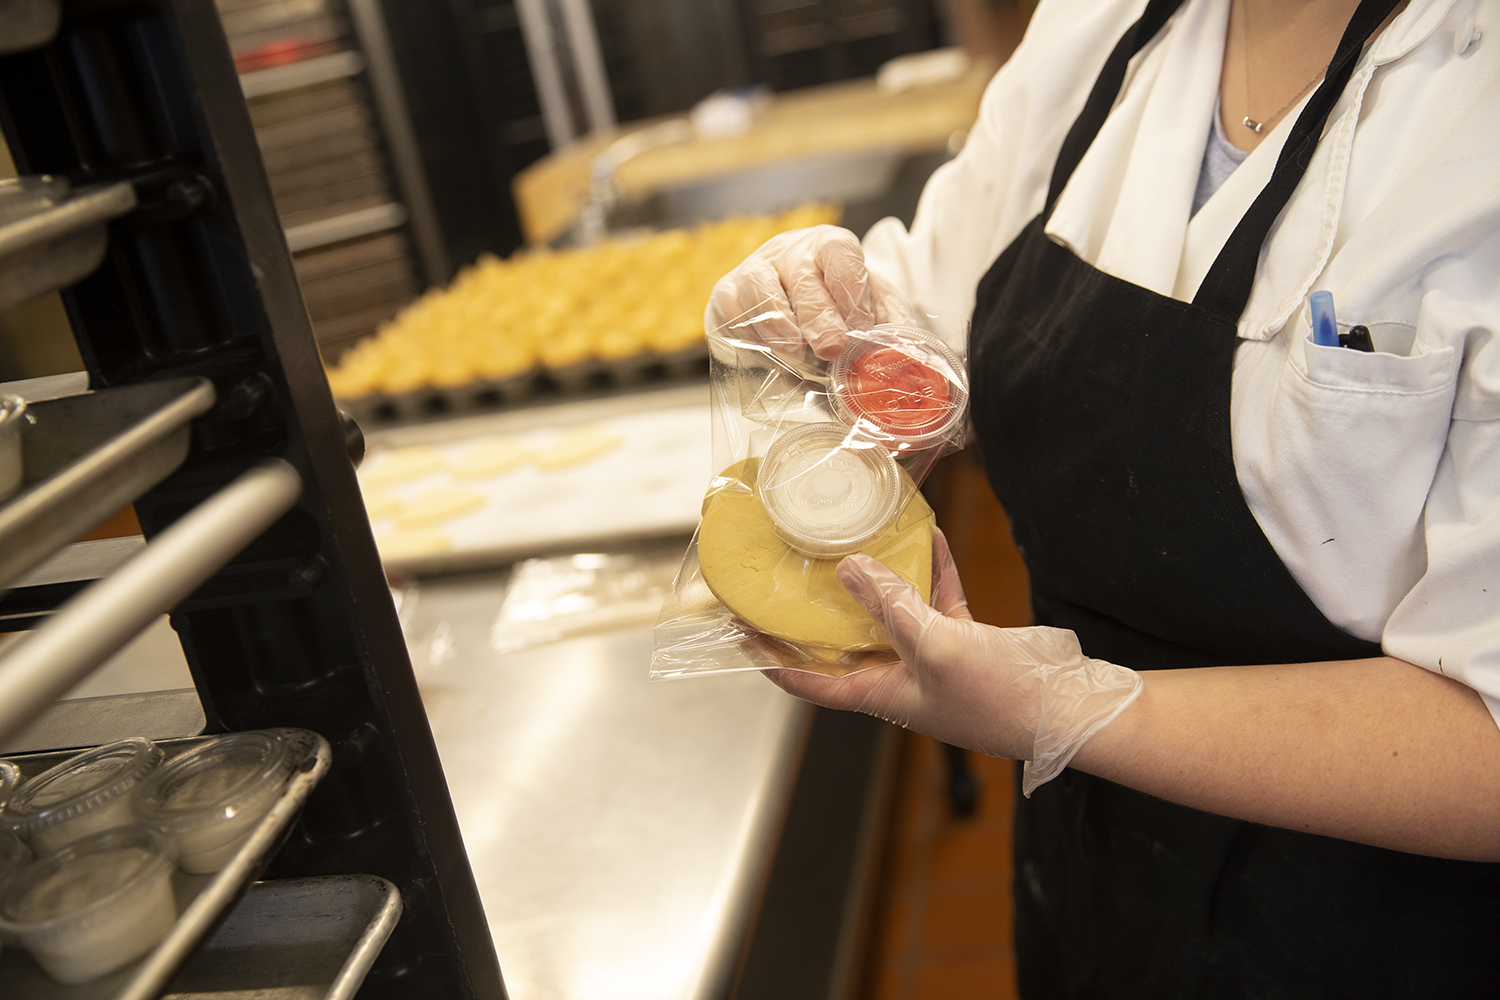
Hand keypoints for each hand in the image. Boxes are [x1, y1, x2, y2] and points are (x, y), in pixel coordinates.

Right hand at [706, 225, 918, 360]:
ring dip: (777, 322)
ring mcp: (754, 268)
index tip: (859, 324)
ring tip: (794, 353)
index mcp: (830, 247)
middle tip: (831, 347)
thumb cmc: (838, 309)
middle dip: (817, 314)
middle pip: (800, 275)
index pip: (839, 251)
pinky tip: (767, 353)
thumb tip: (906, 349)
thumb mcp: (874, 309)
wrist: (797, 311)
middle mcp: (790, 251)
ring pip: (758, 286)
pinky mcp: (726, 292)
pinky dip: (746, 331)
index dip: (849, 288)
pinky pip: (729, 307)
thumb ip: (891, 325)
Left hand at [760, 528, 1143, 794]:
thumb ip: (891, 606)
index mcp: (882, 694)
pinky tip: (929, 534)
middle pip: (846, 642)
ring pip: (892, 614)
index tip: (741, 632)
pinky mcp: (966, 642)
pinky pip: (938, 600)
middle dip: (820, 610)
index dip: (772, 657)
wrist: (1071, 706)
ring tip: (852, 542)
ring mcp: (934, 660)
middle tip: (791, 573)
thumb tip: (847, 568)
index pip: (810, 680)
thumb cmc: (1002, 696)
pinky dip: (932, 569)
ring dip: (877, 580)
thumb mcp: (936, 647)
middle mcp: (901, 679)